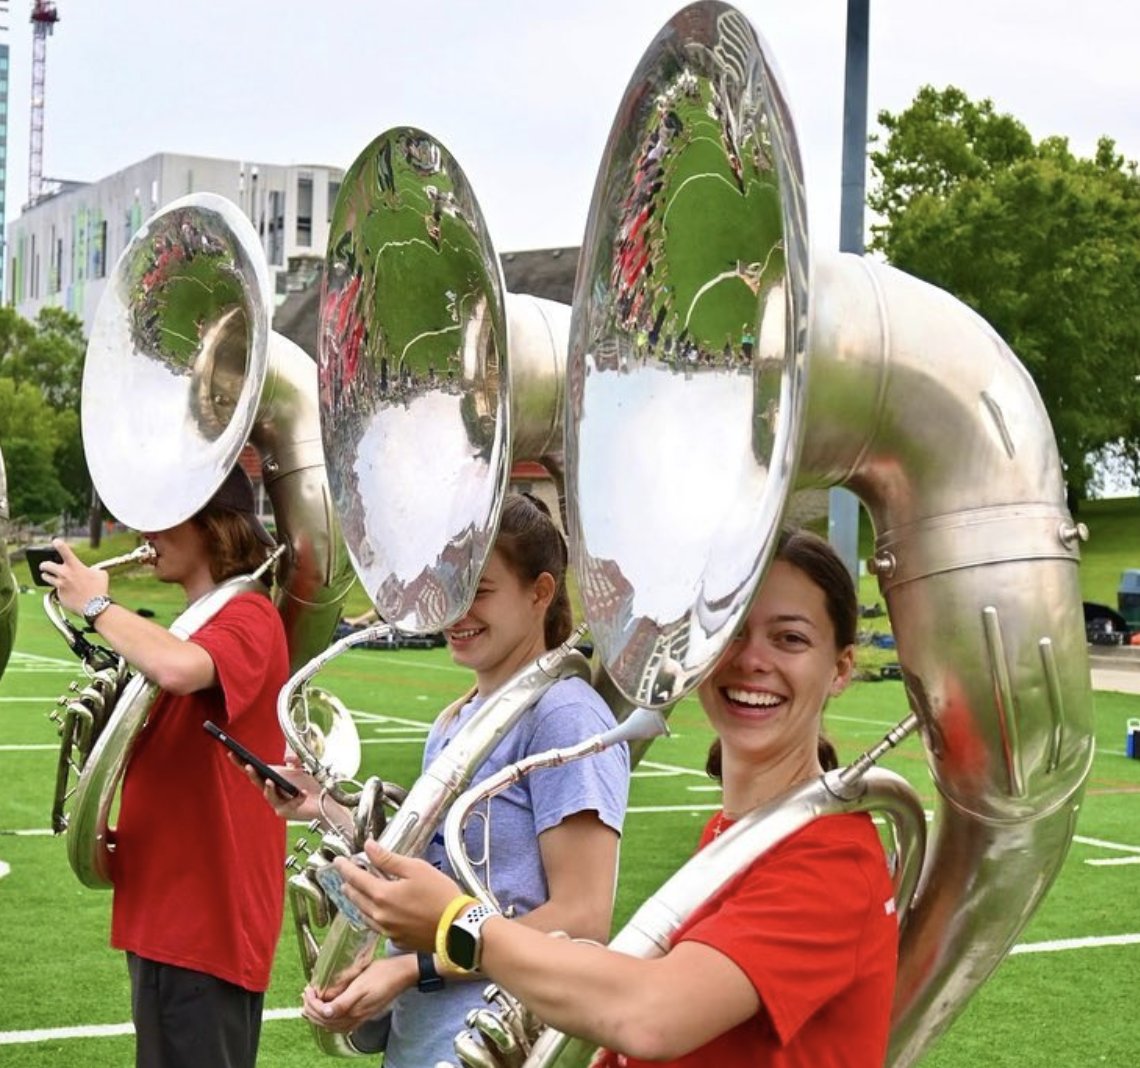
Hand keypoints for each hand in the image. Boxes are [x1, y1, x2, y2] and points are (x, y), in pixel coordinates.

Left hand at [39, 538, 108, 616]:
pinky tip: (65, 591)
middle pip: (46, 565)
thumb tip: (92, 570)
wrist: (94, 606)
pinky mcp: (59, 595)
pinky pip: (55, 590)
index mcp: (75, 566)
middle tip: (44, 565)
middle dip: (44, 564)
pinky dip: (58, 589)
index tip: (55, 542)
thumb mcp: (101, 574)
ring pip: (45, 577)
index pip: (63, 550)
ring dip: (46, 575)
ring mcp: (60, 585)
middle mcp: (64, 574)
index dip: (58, 543)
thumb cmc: (99, 589)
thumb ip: (94, 570)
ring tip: (47, 576)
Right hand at [228, 753, 322, 819]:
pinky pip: (290, 804)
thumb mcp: (302, 767)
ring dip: (269, 788)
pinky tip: (303, 793)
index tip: (231, 753)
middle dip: (252, 774)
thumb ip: (295, 759)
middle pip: (257, 782)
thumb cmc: (310, 783)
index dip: (241, 763)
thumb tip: (286, 758)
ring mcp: (278, 802)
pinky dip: (298, 797)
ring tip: (270, 781)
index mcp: (272, 777)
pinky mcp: (287, 811)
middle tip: (248, 766)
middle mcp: (272, 790)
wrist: (324, 799)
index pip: (254, 770)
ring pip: (269, 796)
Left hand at [301, 955, 416, 1032]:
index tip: (308, 990)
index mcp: (354, 1009)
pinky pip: (342, 1024)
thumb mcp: (361, 983)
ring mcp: (361, 1017)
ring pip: (333, 1025)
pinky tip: (328, 1013)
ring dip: (319, 1015)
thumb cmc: (383, 973)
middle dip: (312, 1010)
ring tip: (311, 1004)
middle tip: (306, 995)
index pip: (324, 1014)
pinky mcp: (364, 1014)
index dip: (312, 1004)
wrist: (402, 974)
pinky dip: (330, 1020)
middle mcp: (356, 1017)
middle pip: (326, 1022)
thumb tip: (326, 1012)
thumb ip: (343, 1000)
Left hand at [335, 840, 462, 949]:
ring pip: (363, 914)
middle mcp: (379, 915)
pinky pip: (376, 926)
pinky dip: (370, 915)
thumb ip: (389, 859)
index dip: (345, 867)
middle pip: (356, 898)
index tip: (338, 860)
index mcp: (382, 895)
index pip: (356, 878)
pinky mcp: (397, 940)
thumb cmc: (439, 894)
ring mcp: (387, 931)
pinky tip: (375, 911)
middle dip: (348, 884)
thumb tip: (369, 847)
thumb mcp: (416, 869)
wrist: (456, 928)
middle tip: (345, 875)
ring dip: (357, 901)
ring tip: (355, 892)